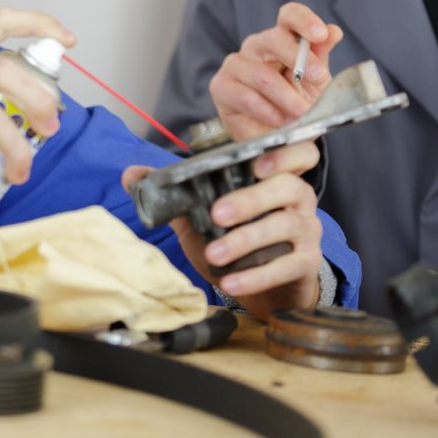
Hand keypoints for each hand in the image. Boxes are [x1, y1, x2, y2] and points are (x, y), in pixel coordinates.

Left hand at [122, 140, 323, 319]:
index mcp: (273, 177)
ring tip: (215, 254)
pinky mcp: (307, 262)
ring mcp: (306, 229)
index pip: (296, 152)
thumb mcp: (202, 215)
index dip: (281, 153)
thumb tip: (131, 174)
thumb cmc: (234, 239)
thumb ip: (173, 194)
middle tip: (217, 214)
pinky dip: (257, 275)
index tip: (256, 163)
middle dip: (250, 199)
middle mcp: (297, 198)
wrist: (261, 284)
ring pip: (286, 225)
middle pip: (288, 186)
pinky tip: (232, 283)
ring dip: (246, 240)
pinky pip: (287, 265)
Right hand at [208, 2, 343, 140]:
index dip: (304, 20)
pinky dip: (269, 112)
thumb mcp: (316, 83)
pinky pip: (247, 97)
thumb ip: (321, 56)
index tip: (320, 34)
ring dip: (287, 98)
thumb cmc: (296, 105)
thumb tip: (333, 31)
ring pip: (263, 75)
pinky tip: (280, 120)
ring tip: (301, 113)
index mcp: (282, 39)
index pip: (289, 16)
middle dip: (300, 59)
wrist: (278, 138)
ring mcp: (235, 65)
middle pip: (274, 39)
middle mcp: (256, 46)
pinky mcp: (221, 86)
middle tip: (317, 78)